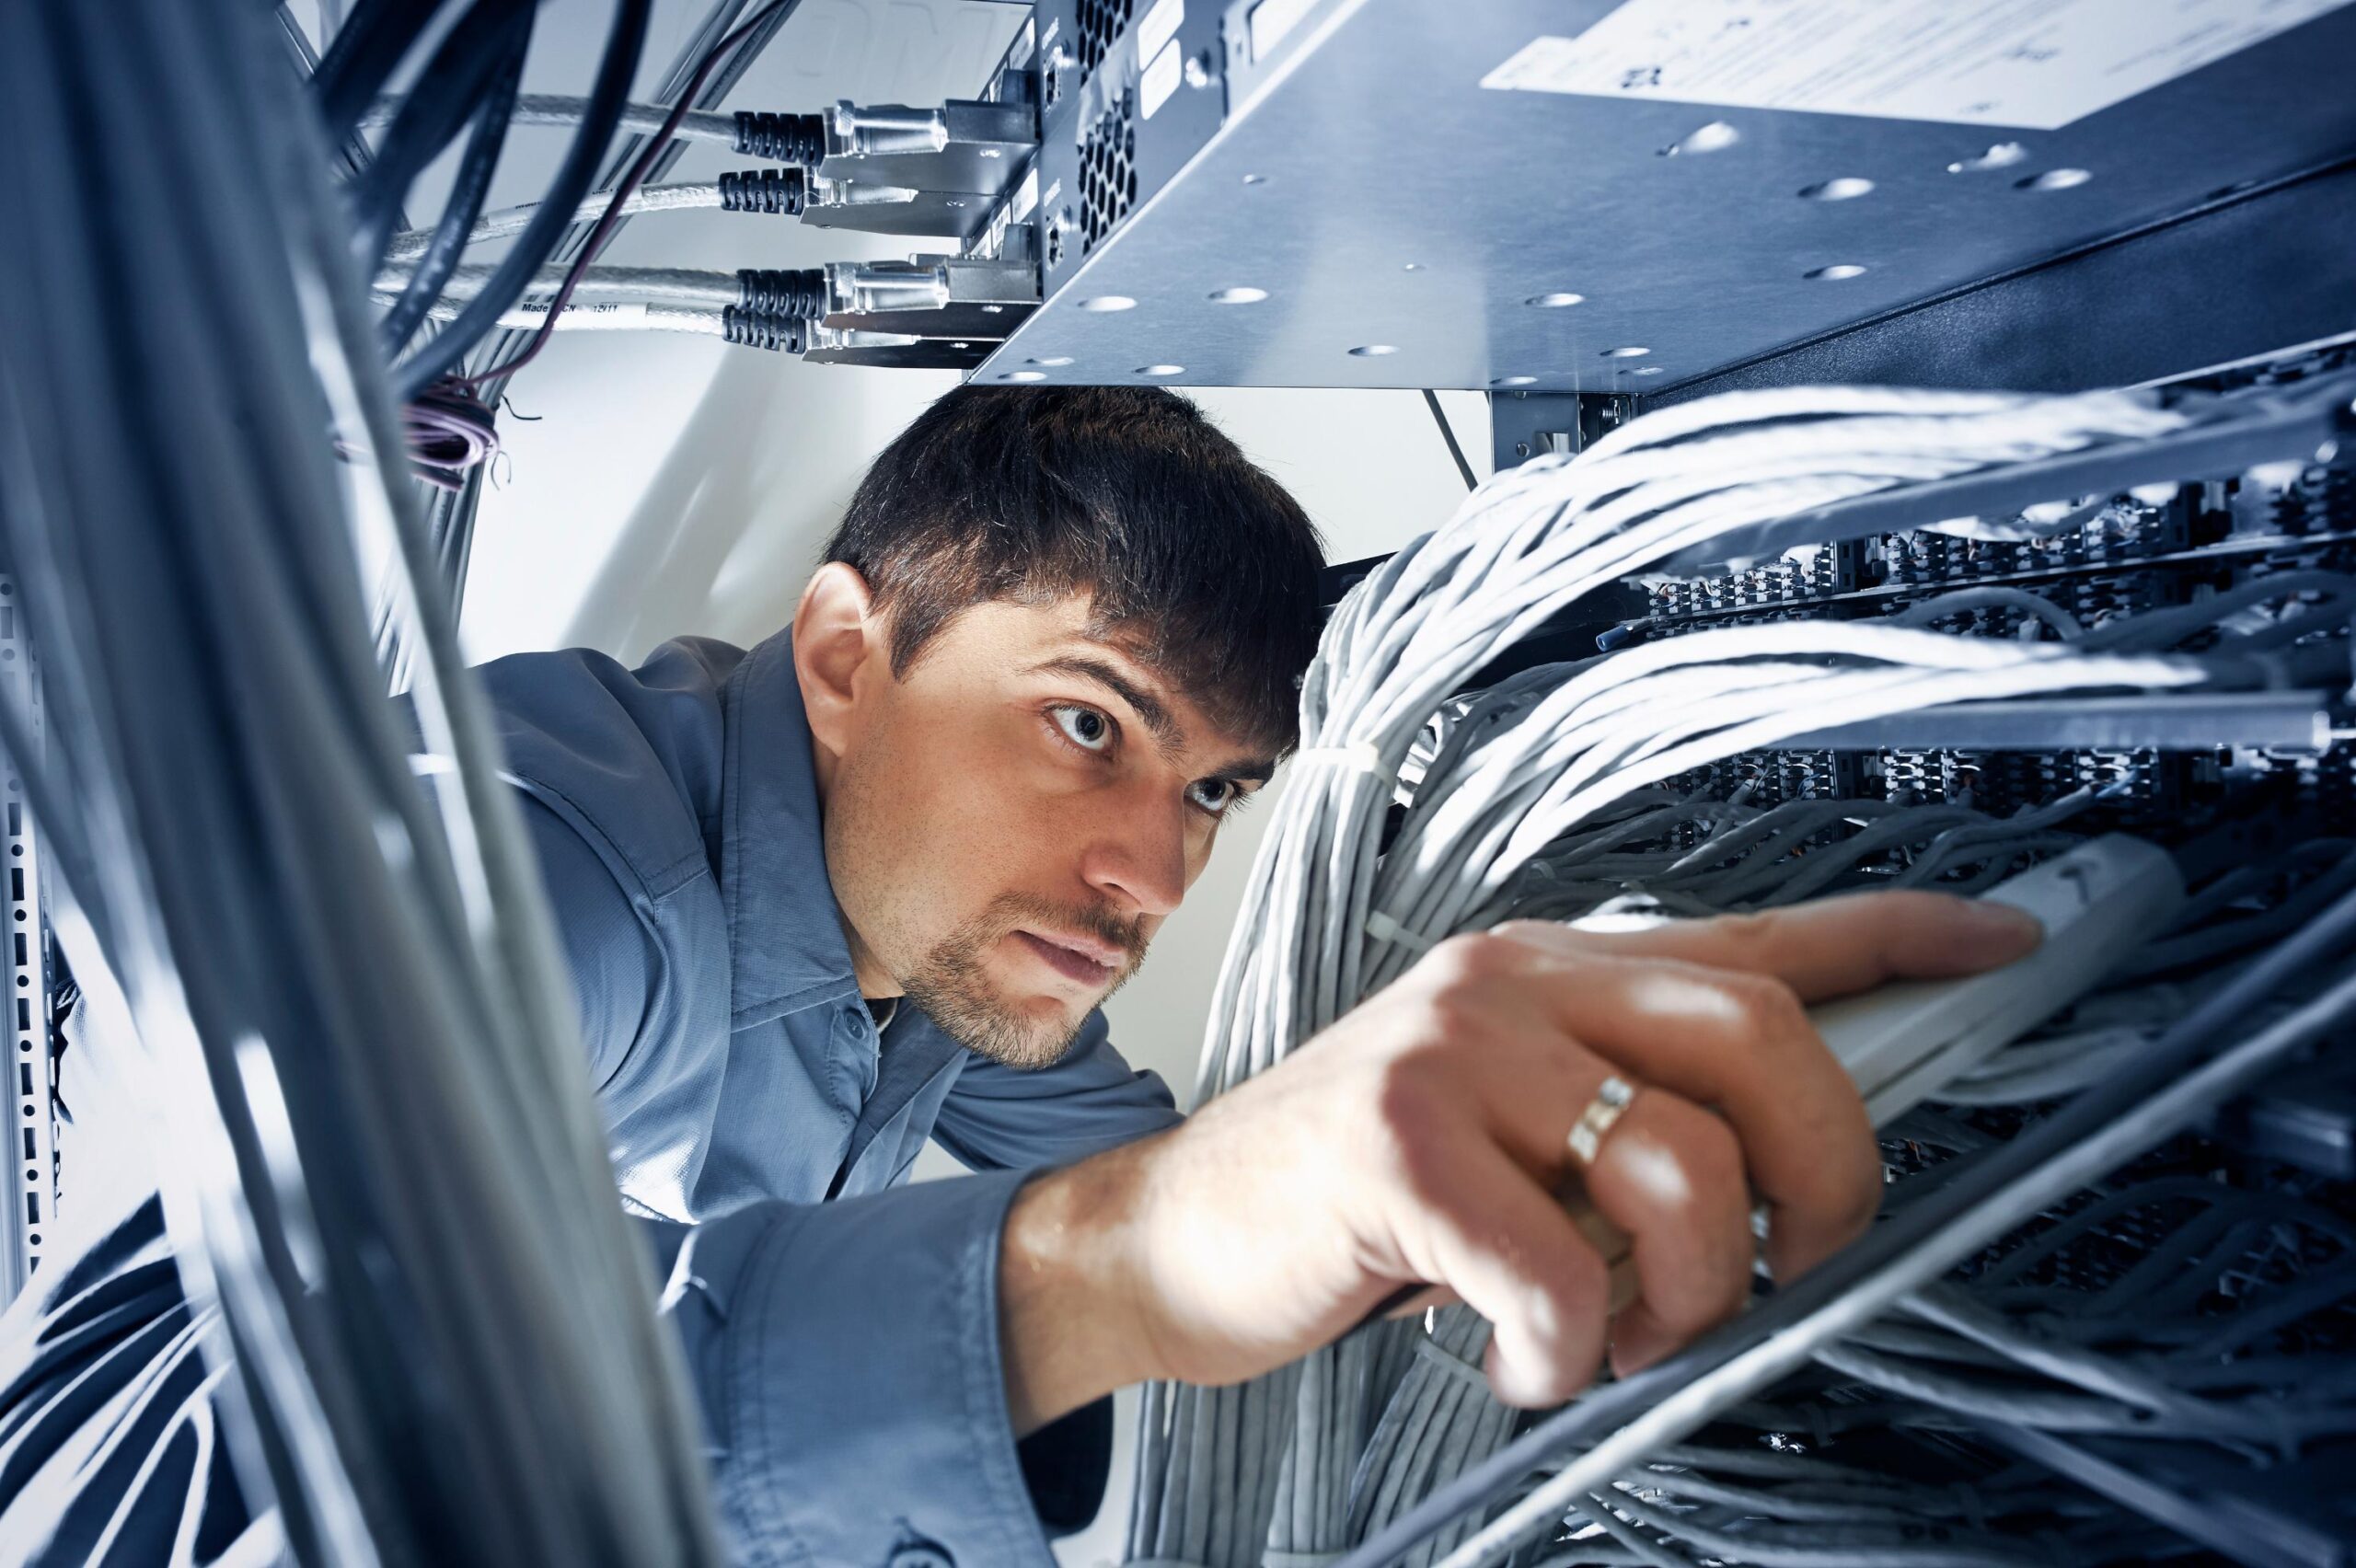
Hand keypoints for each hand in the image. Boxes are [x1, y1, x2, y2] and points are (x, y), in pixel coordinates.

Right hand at [999, 891, 2041, 1429]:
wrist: (1177, 1231)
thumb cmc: (1362, 1198)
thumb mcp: (1509, 1130)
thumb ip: (1629, 1121)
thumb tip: (1774, 1175)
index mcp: (1553, 969)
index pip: (1756, 934)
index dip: (1897, 935)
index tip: (2007, 942)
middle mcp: (1513, 980)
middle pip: (1763, 1040)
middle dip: (1824, 1179)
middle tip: (1789, 1265)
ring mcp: (1454, 1051)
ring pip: (1683, 1172)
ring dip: (1684, 1301)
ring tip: (1615, 1335)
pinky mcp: (1398, 1143)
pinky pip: (1564, 1273)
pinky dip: (1566, 1355)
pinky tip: (1516, 1359)